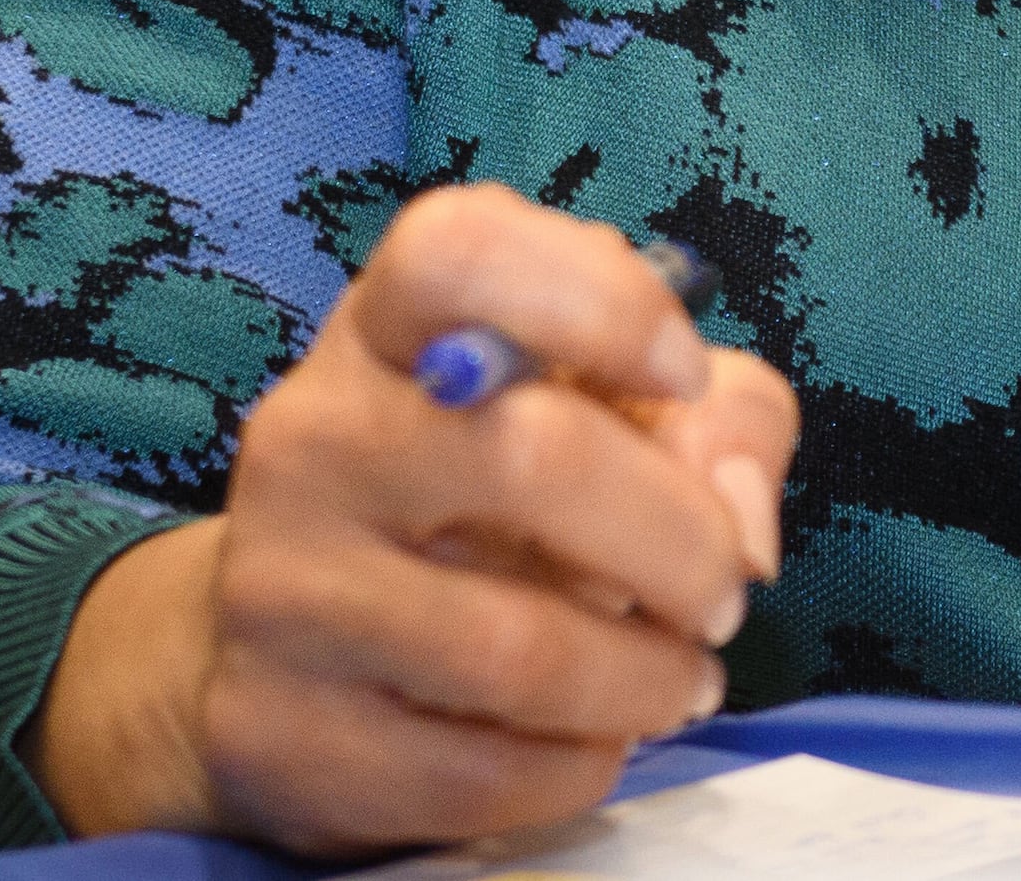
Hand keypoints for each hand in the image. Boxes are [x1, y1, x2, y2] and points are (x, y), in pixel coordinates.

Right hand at [25, 184, 798, 852]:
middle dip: (681, 542)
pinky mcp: (277, 731)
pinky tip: (592, 739)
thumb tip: (743, 525)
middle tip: (724, 590)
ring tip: (680, 678)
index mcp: (393, 326)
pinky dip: (577, 765)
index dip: (601, 301)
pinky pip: (476, 771)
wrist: (294, 645)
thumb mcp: (618, 413)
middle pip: (533, 457)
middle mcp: (315, 436)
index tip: (681, 373)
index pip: (460, 249)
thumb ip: (723, 421)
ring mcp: (281, 588)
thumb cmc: (494, 497)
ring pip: (516, 648)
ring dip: (645, 678)